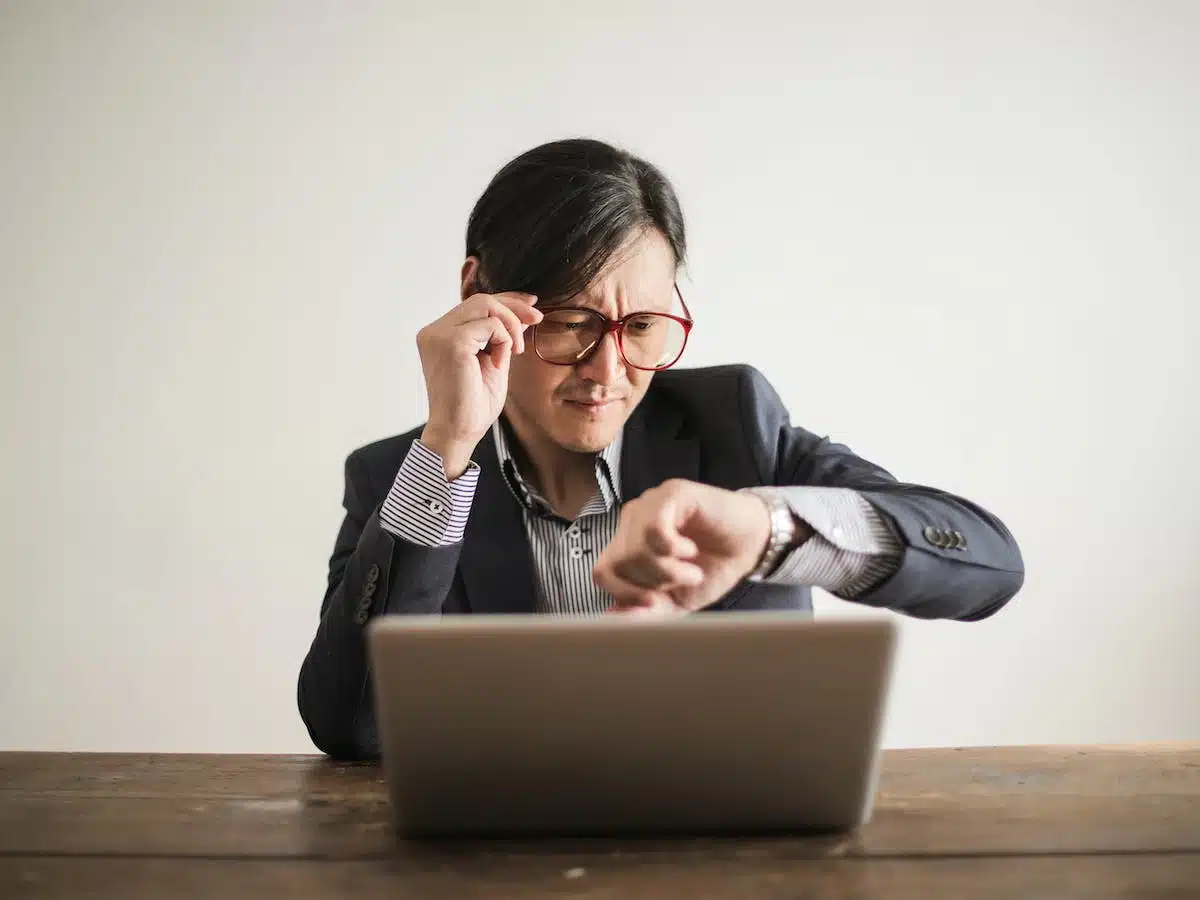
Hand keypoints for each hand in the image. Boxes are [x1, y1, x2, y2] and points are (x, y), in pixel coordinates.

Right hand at [416, 292, 541, 476]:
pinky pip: (490, 325)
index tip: (532, 305)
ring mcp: (439, 335)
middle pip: (480, 299)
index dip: (506, 300)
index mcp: (440, 335)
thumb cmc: (474, 405)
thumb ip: (501, 337)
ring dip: (510, 324)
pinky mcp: (451, 343)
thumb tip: (522, 313)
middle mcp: (434, 331)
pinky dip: (504, 341)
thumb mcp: (493, 361)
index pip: (474, 304)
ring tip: (516, 351)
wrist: (460, 432)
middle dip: (514, 307)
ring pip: (485, 304)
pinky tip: (501, 363)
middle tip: (538, 319)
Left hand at [592, 479, 774, 614]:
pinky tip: (690, 549)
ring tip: (692, 569)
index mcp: (628, 543)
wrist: (751, 546)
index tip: (655, 602)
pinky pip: (653, 529)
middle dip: (653, 583)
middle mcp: (632, 521)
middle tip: (682, 581)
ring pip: (634, 548)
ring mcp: (649, 504)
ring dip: (668, 570)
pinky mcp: (671, 494)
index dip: (625, 594)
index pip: (603, 572)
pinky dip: (673, 549)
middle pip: (618, 563)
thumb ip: (645, 611)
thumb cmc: (712, 568)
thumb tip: (612, 618)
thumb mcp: (677, 601)